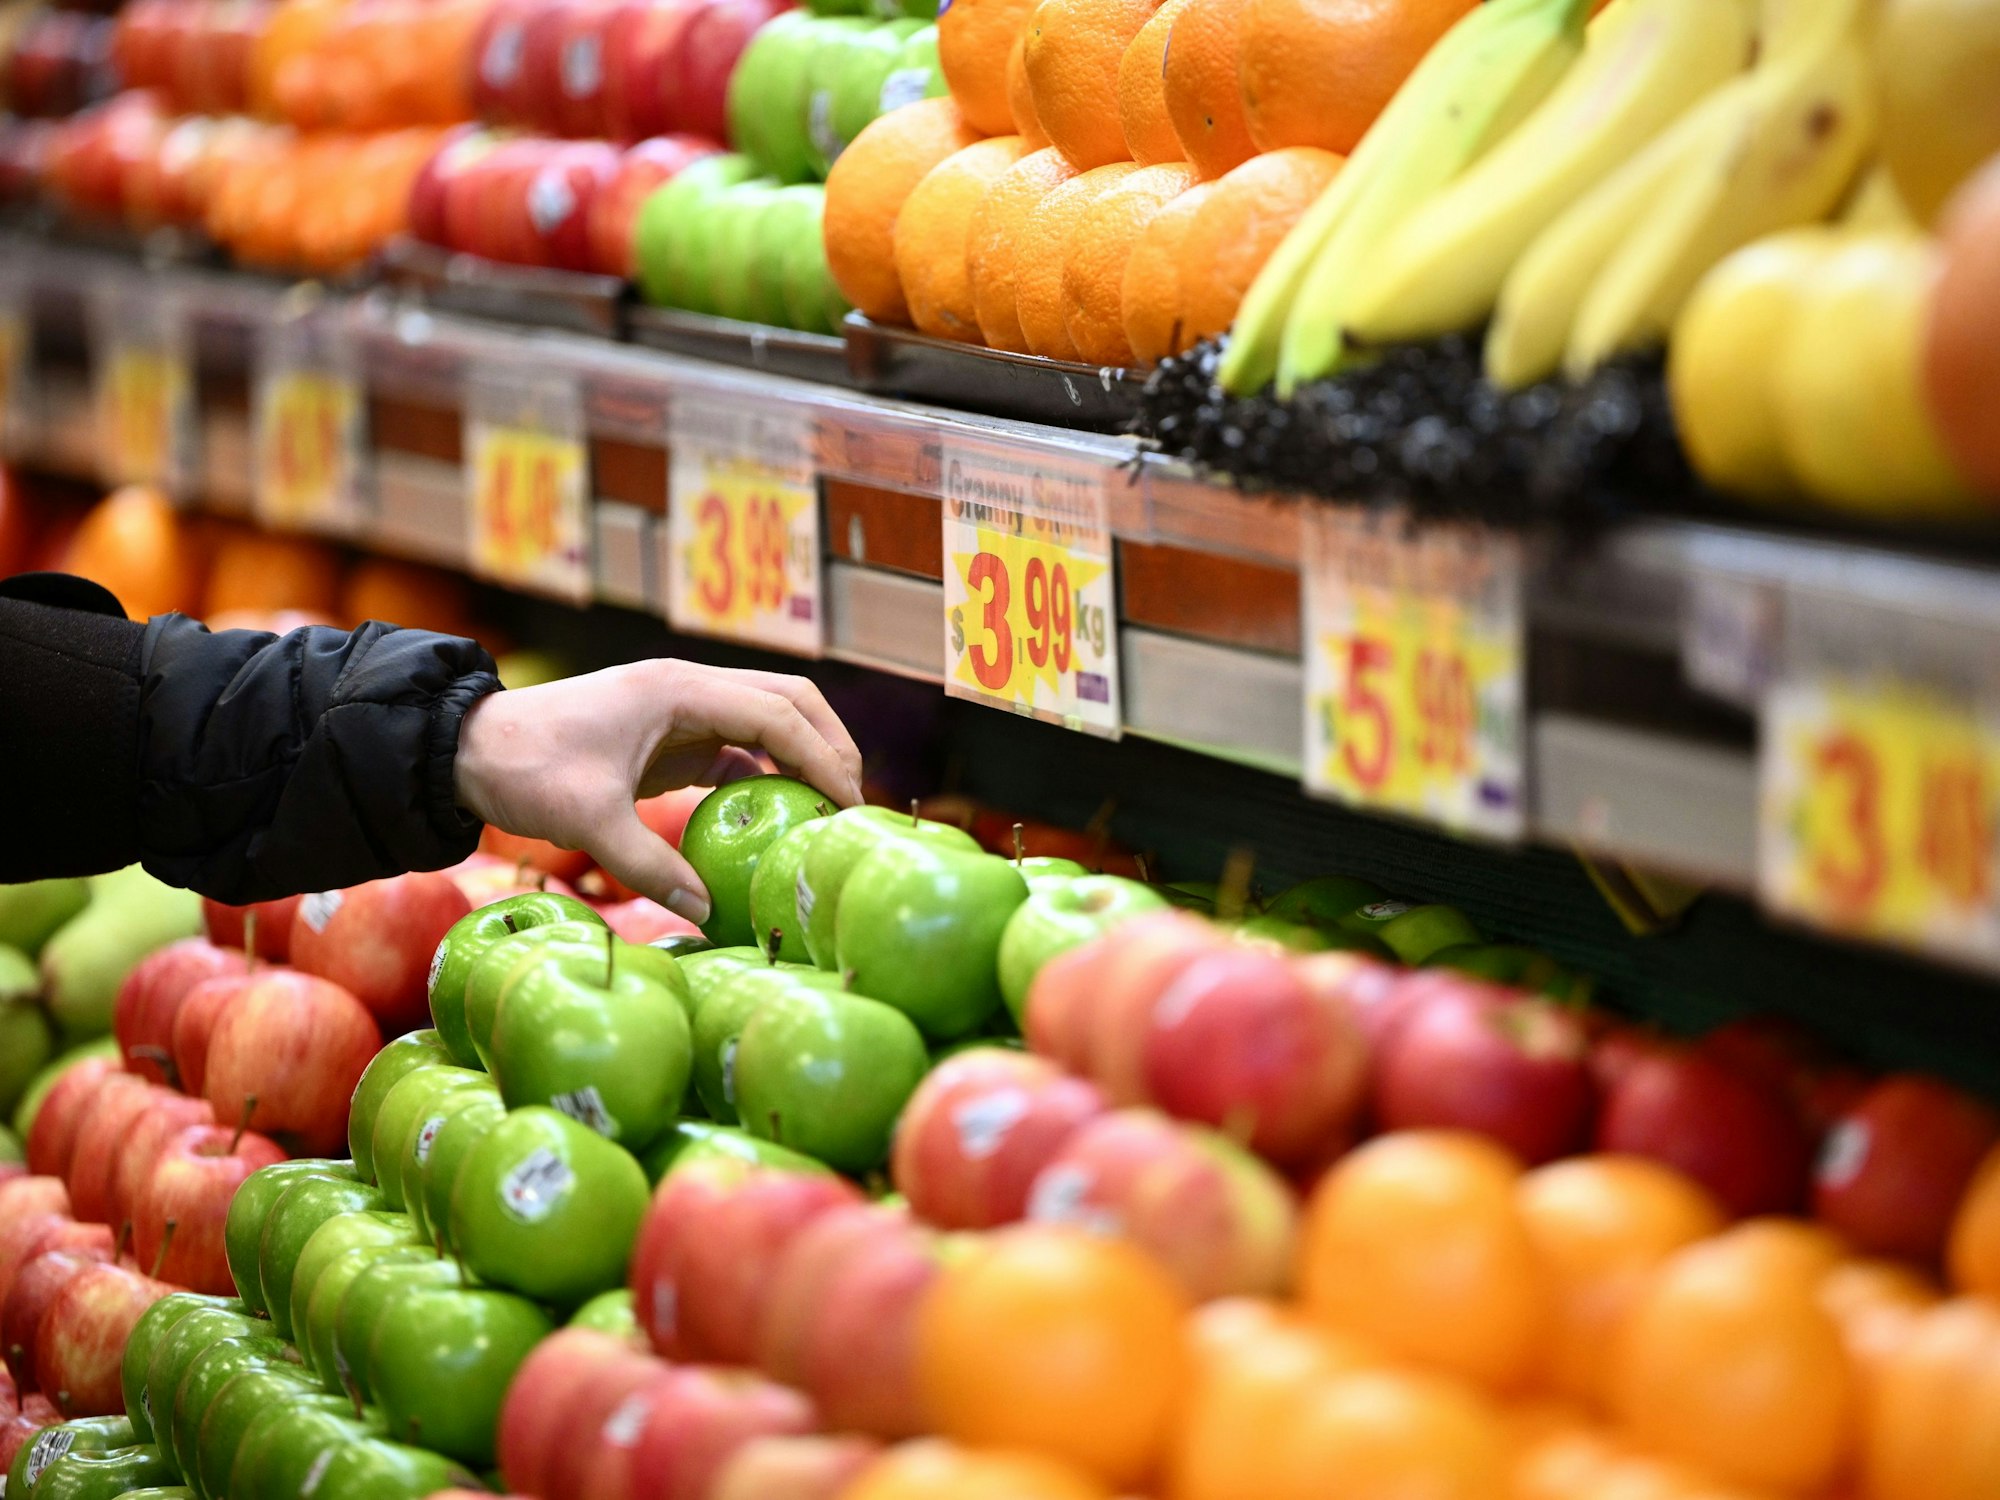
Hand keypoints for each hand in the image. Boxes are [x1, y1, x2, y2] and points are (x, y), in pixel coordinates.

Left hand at [452, 659, 862, 922]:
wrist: (465, 750)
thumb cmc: (523, 771)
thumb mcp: (587, 821)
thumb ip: (649, 866)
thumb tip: (706, 909)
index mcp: (679, 690)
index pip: (778, 714)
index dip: (823, 757)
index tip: (849, 805)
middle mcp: (689, 688)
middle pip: (790, 701)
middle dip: (830, 747)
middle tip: (853, 806)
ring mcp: (681, 710)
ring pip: (768, 722)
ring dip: (802, 760)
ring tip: (826, 817)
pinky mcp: (669, 736)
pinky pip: (736, 750)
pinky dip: (764, 779)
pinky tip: (774, 823)